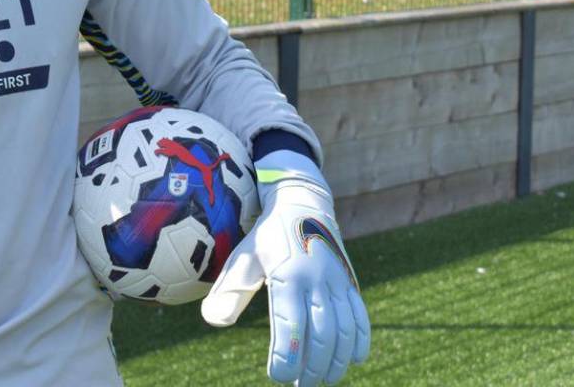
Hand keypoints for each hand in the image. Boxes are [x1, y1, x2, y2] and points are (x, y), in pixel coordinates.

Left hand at [201, 167, 369, 385]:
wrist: (302, 204)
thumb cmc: (266, 237)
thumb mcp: (243, 258)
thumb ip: (229, 290)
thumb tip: (213, 321)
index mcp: (288, 276)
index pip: (290, 326)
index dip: (287, 356)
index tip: (278, 376)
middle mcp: (317, 281)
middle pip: (321, 335)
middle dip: (312, 366)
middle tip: (300, 385)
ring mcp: (337, 282)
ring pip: (344, 330)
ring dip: (336, 360)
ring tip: (324, 379)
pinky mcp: (350, 282)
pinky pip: (360, 316)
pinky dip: (360, 341)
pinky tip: (353, 360)